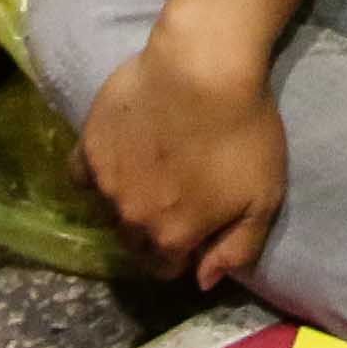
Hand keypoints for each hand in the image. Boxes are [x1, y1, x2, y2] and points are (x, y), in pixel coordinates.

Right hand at [79, 30, 290, 293]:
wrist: (203, 66)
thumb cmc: (243, 130)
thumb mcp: (264, 198)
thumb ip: (237, 249)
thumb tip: (203, 281)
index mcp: (172, 237)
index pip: (167, 267)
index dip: (184, 252)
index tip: (196, 229)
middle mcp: (131, 219)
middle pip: (135, 242)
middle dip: (153, 231)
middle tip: (175, 198)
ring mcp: (105, 184)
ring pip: (110, 210)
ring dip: (127, 201)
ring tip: (151, 171)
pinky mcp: (88, 146)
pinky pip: (82, 175)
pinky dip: (96, 172)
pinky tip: (117, 154)